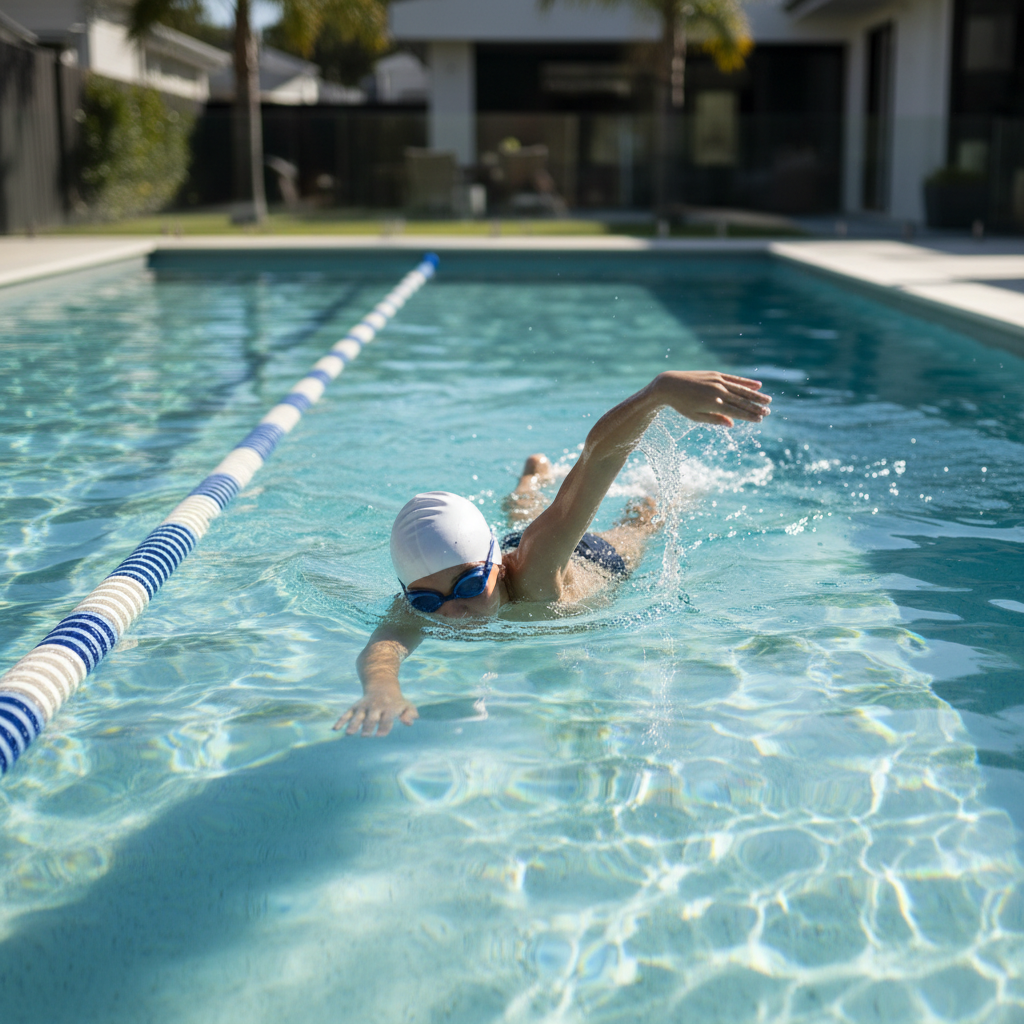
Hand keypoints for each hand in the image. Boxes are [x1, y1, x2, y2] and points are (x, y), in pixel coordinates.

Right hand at [333, 686, 418, 736]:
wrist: (382, 685)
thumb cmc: (396, 701)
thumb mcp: (406, 705)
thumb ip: (410, 713)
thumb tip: (409, 723)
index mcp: (389, 708)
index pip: (387, 718)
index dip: (384, 726)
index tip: (380, 735)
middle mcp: (375, 707)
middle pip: (371, 717)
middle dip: (368, 726)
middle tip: (365, 735)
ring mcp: (364, 707)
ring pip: (357, 716)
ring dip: (353, 724)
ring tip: (349, 734)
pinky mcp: (355, 707)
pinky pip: (346, 713)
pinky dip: (341, 721)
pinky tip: (334, 729)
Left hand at [653, 371, 770, 426]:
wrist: (669, 385)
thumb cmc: (681, 405)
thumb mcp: (696, 416)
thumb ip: (715, 420)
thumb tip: (732, 425)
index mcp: (712, 404)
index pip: (736, 411)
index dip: (749, 416)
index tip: (760, 419)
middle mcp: (717, 391)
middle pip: (742, 400)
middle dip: (756, 407)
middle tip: (768, 412)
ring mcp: (717, 381)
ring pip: (741, 389)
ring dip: (756, 395)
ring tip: (768, 400)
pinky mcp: (715, 374)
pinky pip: (734, 379)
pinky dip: (746, 382)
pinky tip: (757, 385)